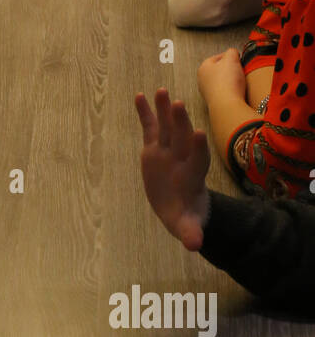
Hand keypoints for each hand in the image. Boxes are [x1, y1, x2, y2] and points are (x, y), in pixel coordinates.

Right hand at [135, 89, 210, 250]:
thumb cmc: (185, 215)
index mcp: (191, 176)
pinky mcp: (154, 148)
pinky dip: (145, 112)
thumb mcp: (187, 227)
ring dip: (165, 109)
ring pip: (167, 127)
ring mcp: (167, 151)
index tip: (198, 134)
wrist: (180, 205)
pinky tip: (139, 96)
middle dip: (180, 122)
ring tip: (161, 91)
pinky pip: (150, 128)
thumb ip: (191, 233)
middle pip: (182, 137)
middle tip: (179, 105)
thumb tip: (195, 245)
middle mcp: (181, 158)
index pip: (197, 160)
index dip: (198, 148)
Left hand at [196, 48, 246, 105]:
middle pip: (220, 70)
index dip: (230, 56)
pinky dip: (231, 90)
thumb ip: (232, 51)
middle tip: (239, 69)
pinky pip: (225, 92)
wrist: (227, 105)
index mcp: (203, 67)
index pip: (218, 57)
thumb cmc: (226, 82)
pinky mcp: (216, 101)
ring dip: (231, 80)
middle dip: (230, 69)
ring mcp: (208, 92)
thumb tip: (232, 52)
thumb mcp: (232, 58)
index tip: (237, 58)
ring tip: (239, 81)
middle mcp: (202, 80)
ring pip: (222, 81)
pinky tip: (237, 91)